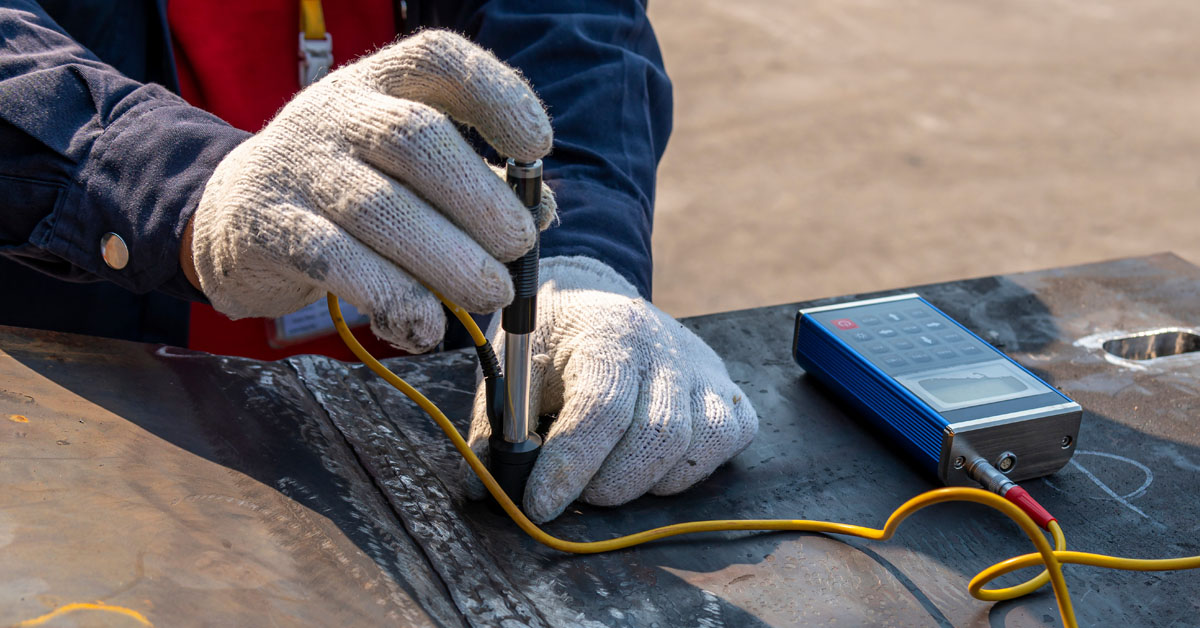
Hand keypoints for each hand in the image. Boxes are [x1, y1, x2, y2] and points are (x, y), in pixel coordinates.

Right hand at [187, 30, 553, 351]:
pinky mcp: (270, 226)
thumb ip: (476, 181)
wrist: (231, 216)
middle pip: (416, 138)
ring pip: (381, 209)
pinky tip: (426, 325)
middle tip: (517, 247)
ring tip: (489, 293)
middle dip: (481, 200)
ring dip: (449, 260)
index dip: (497, 94)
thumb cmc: (346, 190)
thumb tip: (542, 210)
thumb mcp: (406, 168)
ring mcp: (298, 167)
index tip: (538, 146)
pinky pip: (339, 263)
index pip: (439, 58)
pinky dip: (395, 299)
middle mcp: (336, 113)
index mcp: (379, 83)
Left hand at [462, 256, 758, 521]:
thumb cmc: (553, 339)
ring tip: (610, 477)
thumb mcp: (513, 366)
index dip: (571, 464)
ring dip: (648, 481)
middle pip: (657, 435)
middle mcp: (665, 347)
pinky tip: (654, 464)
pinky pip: (729, 437)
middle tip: (579, 491)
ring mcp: (702, 368)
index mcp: (608, 334)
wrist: (597, 298)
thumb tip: (485, 486)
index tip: (540, 503)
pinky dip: (693, 468)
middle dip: (610, 483)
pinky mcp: (726, 387)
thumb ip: (498, 423)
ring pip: (697, 445)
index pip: (601, 408)